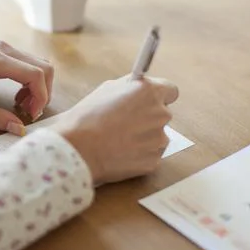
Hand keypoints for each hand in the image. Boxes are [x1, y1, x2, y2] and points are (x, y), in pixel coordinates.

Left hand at [0, 41, 53, 134]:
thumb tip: (19, 129)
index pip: (36, 75)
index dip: (41, 97)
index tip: (30, 116)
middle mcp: (3, 49)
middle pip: (43, 67)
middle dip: (43, 92)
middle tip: (29, 114)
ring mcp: (2, 47)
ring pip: (37, 64)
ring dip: (37, 87)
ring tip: (21, 107)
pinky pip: (25, 63)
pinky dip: (28, 81)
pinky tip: (16, 97)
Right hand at [49, 76, 178, 185]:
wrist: (78, 148)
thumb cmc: (87, 117)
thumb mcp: (106, 90)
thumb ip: (130, 88)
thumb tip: (138, 89)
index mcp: (149, 92)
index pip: (171, 91)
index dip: (158, 96)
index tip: (148, 102)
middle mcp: (160, 114)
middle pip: (162, 114)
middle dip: (148, 118)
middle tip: (125, 123)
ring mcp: (159, 140)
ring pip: (157, 136)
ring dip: (144, 137)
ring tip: (118, 140)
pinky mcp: (153, 161)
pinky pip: (150, 154)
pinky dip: (139, 154)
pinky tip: (120, 152)